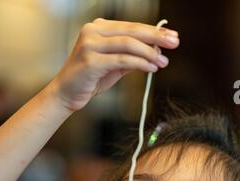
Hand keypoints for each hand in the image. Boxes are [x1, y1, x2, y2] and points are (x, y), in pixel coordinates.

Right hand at [51, 18, 179, 111]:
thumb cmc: (89, 80)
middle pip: (132, 30)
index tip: (171, 36)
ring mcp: (90, 45)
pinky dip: (139, 63)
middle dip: (156, 37)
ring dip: (149, 53)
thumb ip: (131, 57)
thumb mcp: (113, 66)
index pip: (131, 26)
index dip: (153, 31)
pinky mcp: (91, 61)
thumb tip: (156, 52)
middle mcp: (92, 31)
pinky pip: (122, 60)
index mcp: (98, 28)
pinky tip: (151, 68)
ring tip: (163, 61)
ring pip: (128, 44)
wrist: (65, 95)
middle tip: (175, 42)